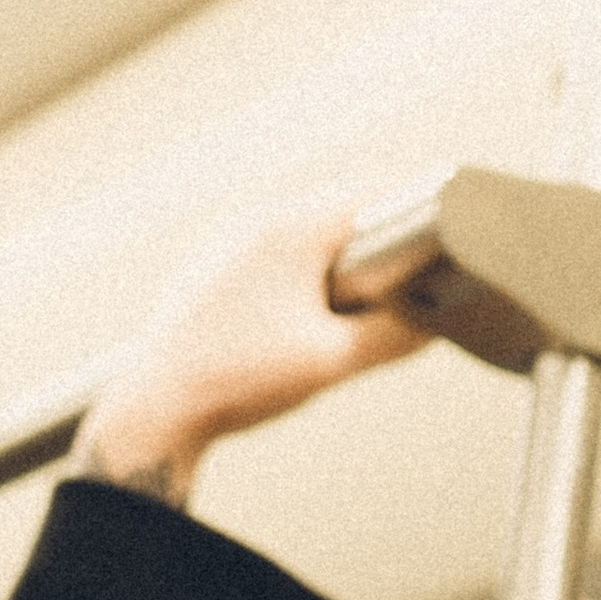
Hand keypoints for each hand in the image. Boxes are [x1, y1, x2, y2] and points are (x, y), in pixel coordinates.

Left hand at [71, 207, 429, 505]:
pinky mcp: (212, 267)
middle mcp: (256, 220)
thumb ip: (393, 338)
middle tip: (398, 286)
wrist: (158, 407)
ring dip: (336, 262)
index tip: (442, 231)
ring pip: (305, 234)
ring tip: (345, 312)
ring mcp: (229, 241)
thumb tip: (432, 324)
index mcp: (290, 228)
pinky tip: (300, 319)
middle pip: (340, 212)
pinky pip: (272, 254)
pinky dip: (300, 275)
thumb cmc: (234, 382)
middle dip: (376, 246)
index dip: (416, 210)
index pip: (374, 192)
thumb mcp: (331, 364)